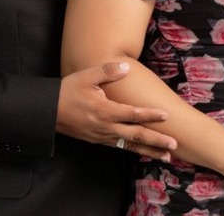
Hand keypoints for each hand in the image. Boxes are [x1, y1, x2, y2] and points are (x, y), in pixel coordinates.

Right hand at [56, 62, 177, 160]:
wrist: (48, 112)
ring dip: (149, 150)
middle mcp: (106, 127)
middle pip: (136, 135)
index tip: (166, 116)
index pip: (132, 114)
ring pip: (130, 145)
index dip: (150, 115)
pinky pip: (120, 146)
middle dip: (156, 140)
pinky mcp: (99, 140)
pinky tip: (144, 151)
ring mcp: (102, 136)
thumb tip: (126, 67)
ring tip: (167, 156)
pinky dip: (134, 150)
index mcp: (104, 111)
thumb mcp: (86, 76)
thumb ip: (107, 72)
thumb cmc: (68, 91)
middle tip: (175, 144)